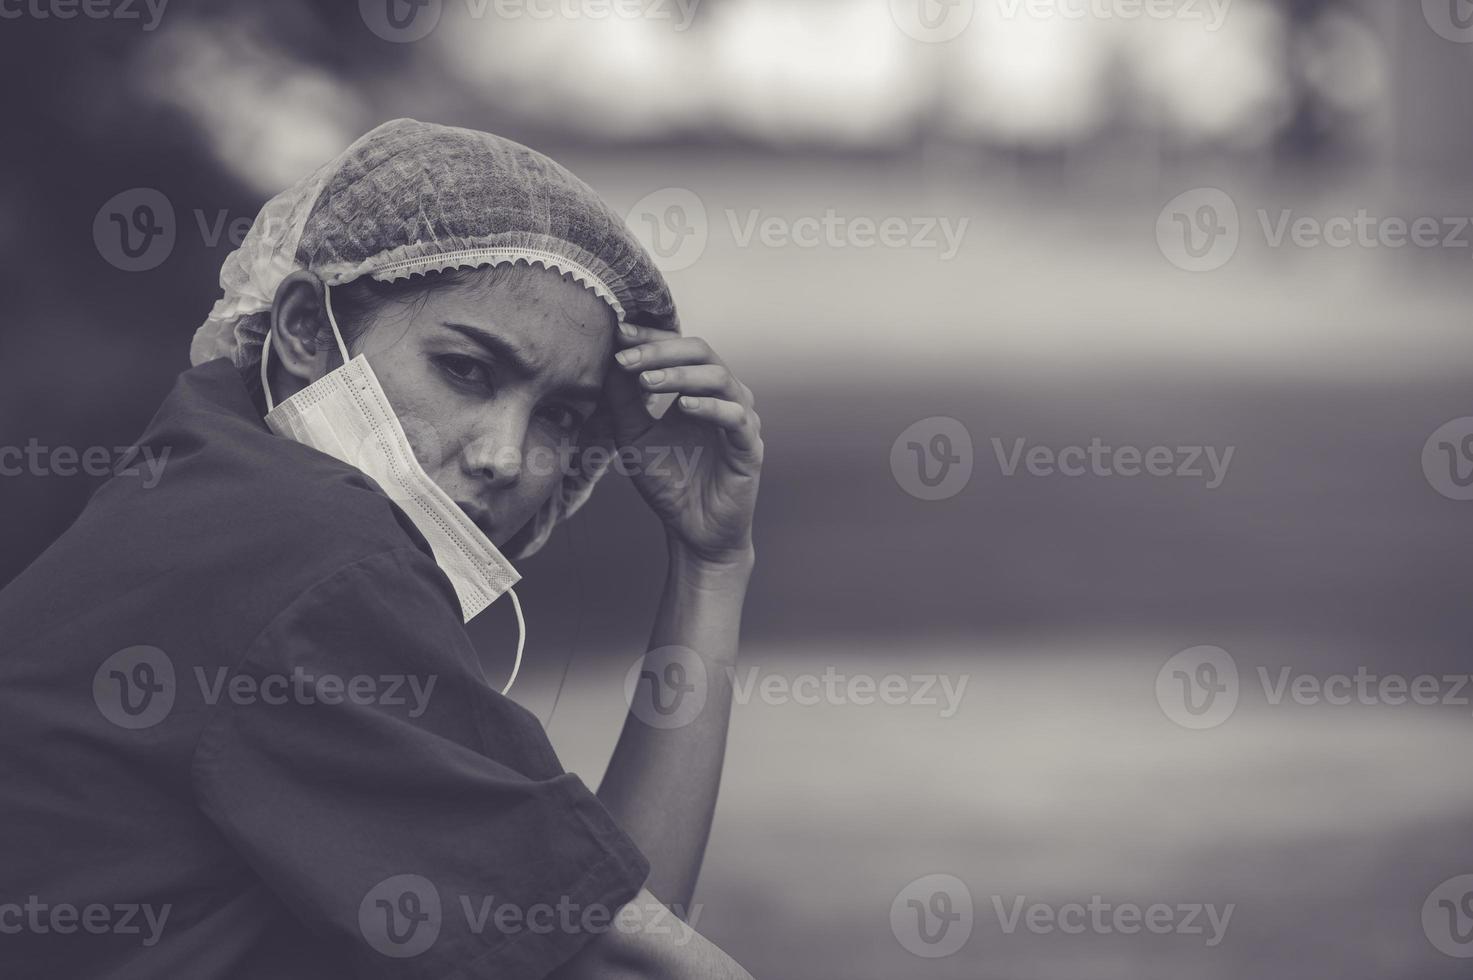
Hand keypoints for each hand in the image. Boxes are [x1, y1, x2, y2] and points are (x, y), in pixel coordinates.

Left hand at [602, 322, 762, 567]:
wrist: (693, 530)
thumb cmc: (669, 483)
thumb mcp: (634, 436)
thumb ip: (624, 401)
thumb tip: (611, 360)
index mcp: (700, 389)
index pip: (679, 348)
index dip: (650, 338)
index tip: (618, 332)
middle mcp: (725, 396)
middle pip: (701, 351)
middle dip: (660, 350)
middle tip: (626, 358)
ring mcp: (741, 419)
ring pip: (718, 378)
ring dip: (679, 374)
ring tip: (645, 381)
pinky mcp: (749, 447)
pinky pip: (735, 417)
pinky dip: (709, 408)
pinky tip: (682, 407)